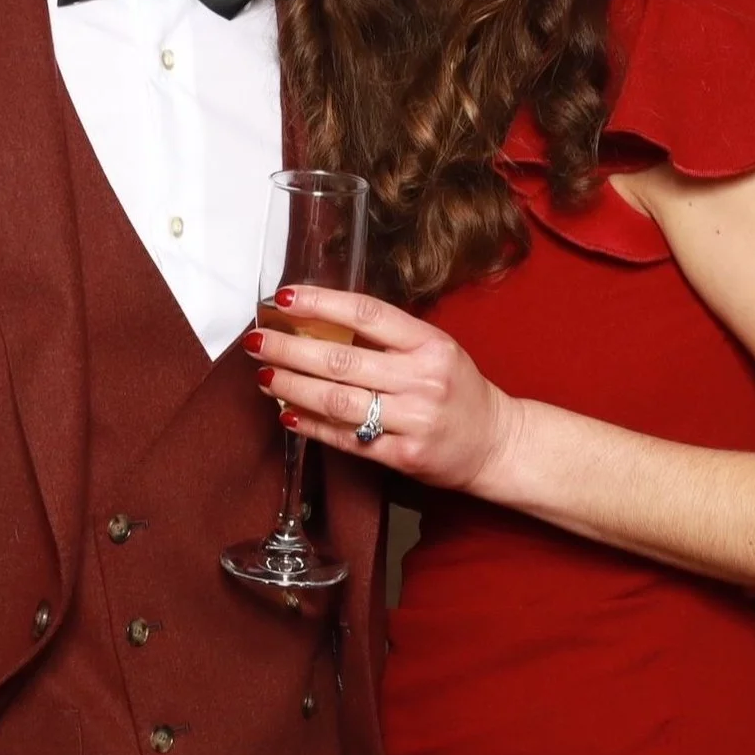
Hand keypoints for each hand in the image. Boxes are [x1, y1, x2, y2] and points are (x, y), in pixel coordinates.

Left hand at [245, 285, 522, 495]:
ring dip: (293, 388)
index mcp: (430, 344)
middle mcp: (423, 379)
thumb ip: (386, 339)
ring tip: (265, 377)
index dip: (322, 303)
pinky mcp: (404, 456)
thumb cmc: (457, 390)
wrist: (496, 443)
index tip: (284, 298)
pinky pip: (347, 439)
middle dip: (290, 350)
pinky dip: (312, 426)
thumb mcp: (434, 350)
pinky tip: (288, 414)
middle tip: (258, 342)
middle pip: (341, 361)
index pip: (367, 314)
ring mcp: (414, 420)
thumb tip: (318, 323)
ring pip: (338, 402)